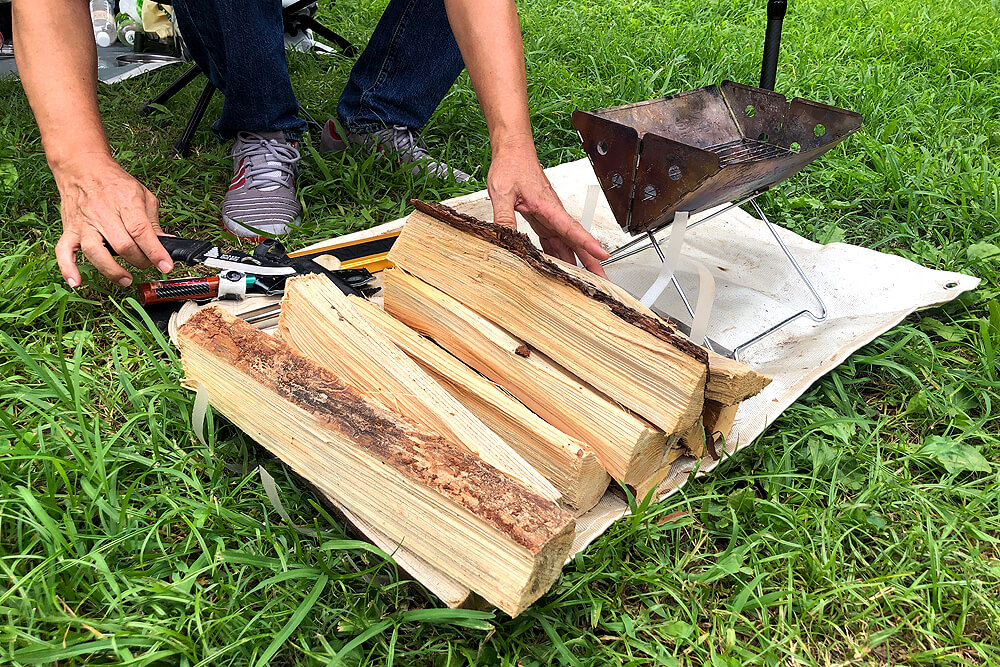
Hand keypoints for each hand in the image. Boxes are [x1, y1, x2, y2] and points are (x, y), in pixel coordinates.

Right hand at [52, 154, 172, 286]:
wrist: (82, 167)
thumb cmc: (114, 182)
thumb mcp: (143, 195)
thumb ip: (153, 221)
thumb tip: (167, 243)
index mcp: (125, 202)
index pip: (141, 231)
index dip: (155, 252)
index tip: (166, 266)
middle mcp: (102, 213)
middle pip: (122, 245)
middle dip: (139, 261)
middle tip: (148, 265)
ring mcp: (84, 223)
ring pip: (95, 252)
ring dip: (112, 270)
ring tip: (126, 279)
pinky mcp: (69, 229)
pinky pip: (64, 251)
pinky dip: (68, 268)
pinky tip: (76, 282)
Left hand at [487, 139, 609, 277]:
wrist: (513, 152)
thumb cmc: (511, 166)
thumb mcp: (502, 192)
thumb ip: (503, 216)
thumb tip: (504, 238)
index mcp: (548, 206)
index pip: (572, 228)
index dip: (587, 244)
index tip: (602, 255)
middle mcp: (553, 213)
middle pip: (576, 241)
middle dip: (591, 261)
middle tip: (602, 279)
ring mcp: (549, 217)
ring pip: (566, 243)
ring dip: (577, 262)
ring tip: (585, 280)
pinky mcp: (542, 219)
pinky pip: (553, 241)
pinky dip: (558, 255)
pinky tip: (559, 267)